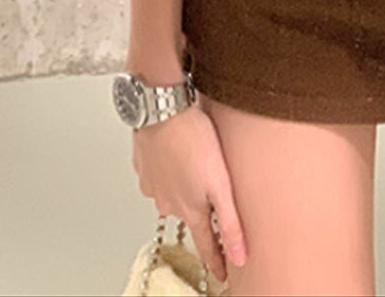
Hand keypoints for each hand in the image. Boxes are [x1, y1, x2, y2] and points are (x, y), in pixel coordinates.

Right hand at [132, 103, 247, 283]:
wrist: (163, 108)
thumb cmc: (194, 139)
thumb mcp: (221, 185)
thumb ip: (230, 222)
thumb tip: (239, 256)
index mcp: (190, 209)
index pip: (206, 245)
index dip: (216, 262)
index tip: (221, 276)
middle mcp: (168, 203)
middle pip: (190, 217)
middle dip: (202, 216)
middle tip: (212, 201)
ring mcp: (154, 185)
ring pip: (174, 195)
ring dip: (185, 188)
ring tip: (198, 169)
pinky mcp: (145, 167)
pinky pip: (161, 176)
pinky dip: (171, 171)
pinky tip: (180, 156)